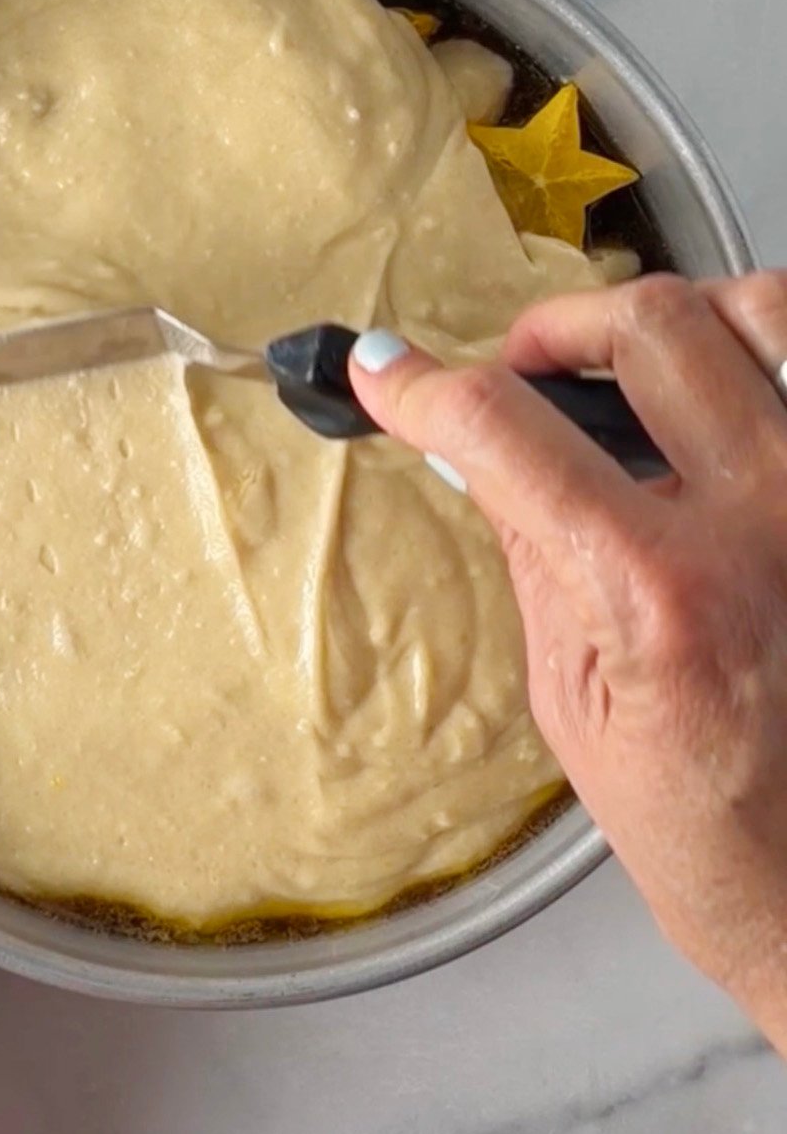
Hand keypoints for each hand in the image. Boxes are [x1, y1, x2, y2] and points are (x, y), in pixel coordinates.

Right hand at [349, 271, 786, 1051]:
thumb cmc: (704, 822)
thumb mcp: (568, 692)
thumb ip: (534, 550)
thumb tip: (485, 455)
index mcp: (660, 594)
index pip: (506, 432)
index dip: (421, 388)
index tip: (386, 372)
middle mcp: (772, 527)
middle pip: (652, 326)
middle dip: (554, 330)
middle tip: (522, 370)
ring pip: (766, 311)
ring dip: (678, 321)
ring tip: (634, 365)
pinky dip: (756, 360)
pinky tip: (718, 404)